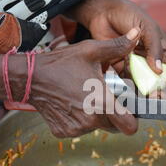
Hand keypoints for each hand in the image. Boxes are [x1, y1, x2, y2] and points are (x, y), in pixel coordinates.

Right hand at [24, 29, 139, 137]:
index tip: (129, 111)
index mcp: (102, 102)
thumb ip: (117, 46)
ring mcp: (76, 129)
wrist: (29, 77)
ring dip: (95, 116)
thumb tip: (136, 33)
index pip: (129, 126)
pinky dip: (79, 119)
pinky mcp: (64, 132)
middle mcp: (90, 120)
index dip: (132, 120)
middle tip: (104, 97)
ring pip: (96, 127)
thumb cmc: (61, 63)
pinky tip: (72, 103)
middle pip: (114, 126)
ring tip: (85, 96)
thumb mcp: (90, 51)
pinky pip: (80, 129)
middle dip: (113, 115)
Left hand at [68, 0, 165, 86]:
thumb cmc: (131, 15)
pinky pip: (129, 82)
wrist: (104, 12)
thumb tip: (159, 72)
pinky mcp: (122, 69)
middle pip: (163, 84)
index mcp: (165, 52)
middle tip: (156, 94)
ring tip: (144, 92)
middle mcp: (153, 62)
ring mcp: (138, 66)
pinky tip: (129, 79)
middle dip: (162, 92)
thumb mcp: (148, 29)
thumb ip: (155, 49)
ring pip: (146, 86)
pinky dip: (130, 84)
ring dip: (146, 91)